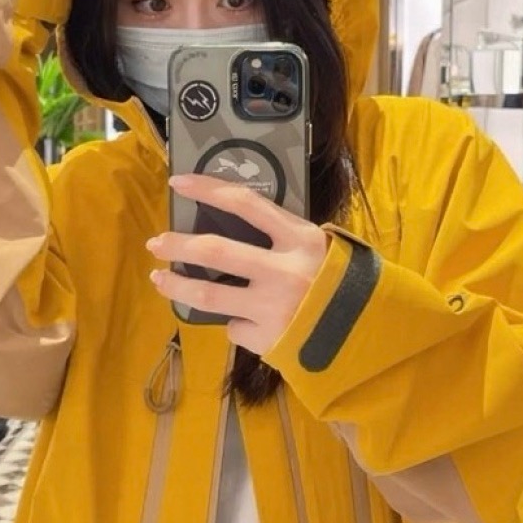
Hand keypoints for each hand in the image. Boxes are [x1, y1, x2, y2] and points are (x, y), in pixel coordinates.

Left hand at [146, 174, 328, 355]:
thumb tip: (233, 225)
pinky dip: (233, 323)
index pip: (246, 203)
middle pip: (215, 251)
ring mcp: (273, 307)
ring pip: (208, 294)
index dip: (208, 189)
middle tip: (156, 244)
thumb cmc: (338, 284)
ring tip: (160, 280)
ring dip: (177, 286)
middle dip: (178, 245)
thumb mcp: (319, 249)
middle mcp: (283, 270)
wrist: (366, 335)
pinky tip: (244, 321)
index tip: (179, 183)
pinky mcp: (268, 339)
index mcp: (300, 239)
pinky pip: (234, 327)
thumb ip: (282, 238)